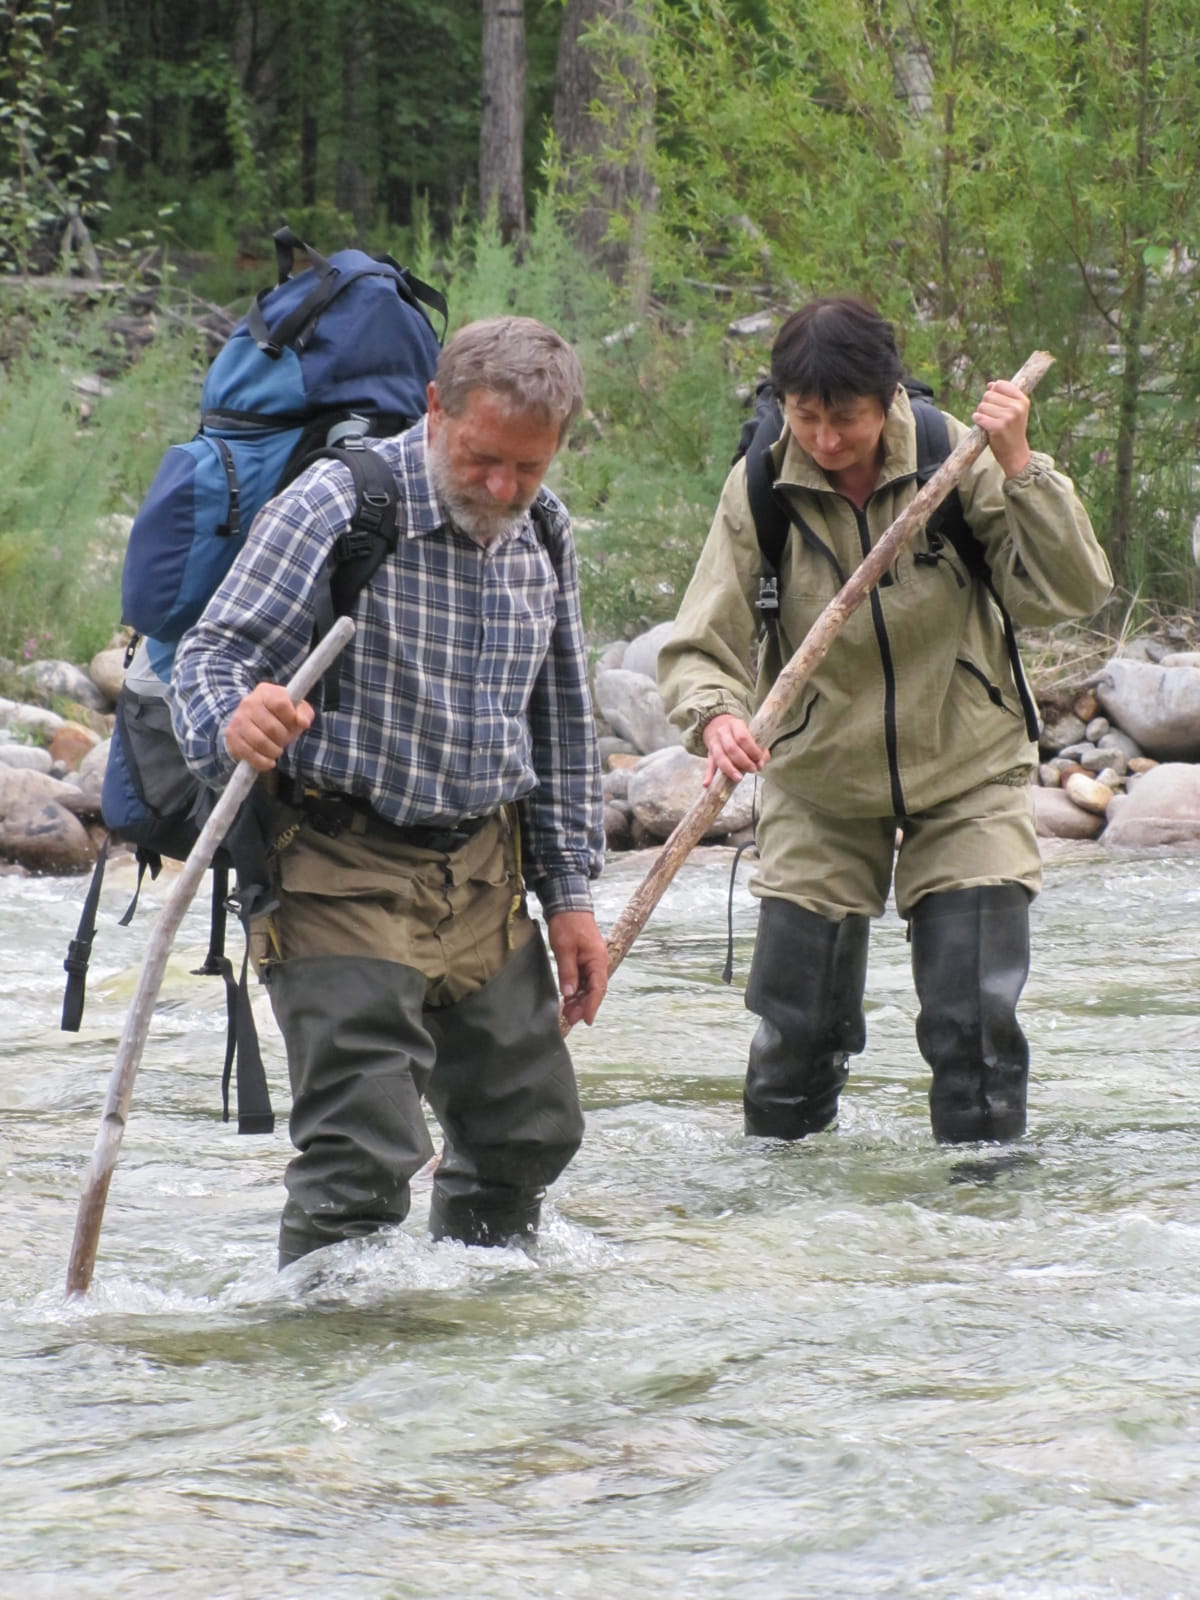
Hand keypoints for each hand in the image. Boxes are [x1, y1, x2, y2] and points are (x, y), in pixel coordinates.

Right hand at [224, 681, 313, 769]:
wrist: (252, 720)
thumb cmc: (279, 716)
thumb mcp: (295, 710)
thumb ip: (304, 713)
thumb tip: (303, 723)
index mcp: (266, 692)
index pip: (281, 705)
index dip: (291, 718)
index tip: (293, 724)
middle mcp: (249, 702)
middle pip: (272, 727)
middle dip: (283, 738)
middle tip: (284, 740)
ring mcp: (238, 719)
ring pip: (260, 742)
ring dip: (274, 751)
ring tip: (277, 749)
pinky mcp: (232, 735)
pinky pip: (249, 753)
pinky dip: (263, 762)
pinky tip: (269, 761)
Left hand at [546, 909, 608, 1027]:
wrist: (567, 904)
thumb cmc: (567, 924)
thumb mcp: (565, 948)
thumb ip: (568, 971)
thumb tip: (569, 993)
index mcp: (597, 959)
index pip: (598, 988)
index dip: (592, 1005)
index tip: (586, 1020)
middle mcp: (597, 962)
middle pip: (593, 990)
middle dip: (582, 1006)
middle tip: (569, 1019)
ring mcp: (590, 961)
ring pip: (586, 986)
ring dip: (578, 999)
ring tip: (566, 1013)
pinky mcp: (582, 959)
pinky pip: (581, 979)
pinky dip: (574, 990)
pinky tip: (566, 999)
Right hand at [701, 713, 768, 785]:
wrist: (717, 724)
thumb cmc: (739, 732)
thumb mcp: (750, 734)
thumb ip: (759, 749)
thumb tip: (761, 765)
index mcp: (735, 725)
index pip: (742, 738)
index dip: (752, 750)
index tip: (759, 759)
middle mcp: (722, 732)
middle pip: (731, 748)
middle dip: (743, 761)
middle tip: (752, 769)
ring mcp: (714, 743)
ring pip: (720, 757)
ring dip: (730, 770)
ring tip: (739, 778)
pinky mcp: (709, 753)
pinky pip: (709, 765)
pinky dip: (708, 775)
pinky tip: (707, 783)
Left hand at [972, 379, 1031, 477]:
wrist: (1015, 453)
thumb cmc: (1012, 430)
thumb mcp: (1015, 411)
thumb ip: (1004, 396)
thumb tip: (991, 384)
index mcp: (1023, 400)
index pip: (1000, 384)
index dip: (993, 392)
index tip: (996, 404)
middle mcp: (1017, 407)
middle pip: (988, 395)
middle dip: (985, 404)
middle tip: (992, 416)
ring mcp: (1008, 417)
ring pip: (982, 406)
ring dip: (981, 414)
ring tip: (990, 422)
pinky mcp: (998, 427)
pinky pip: (979, 417)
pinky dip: (977, 421)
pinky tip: (984, 426)